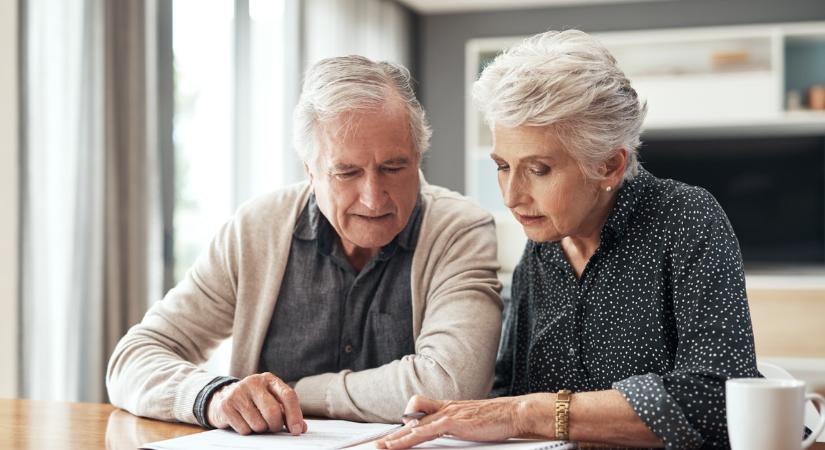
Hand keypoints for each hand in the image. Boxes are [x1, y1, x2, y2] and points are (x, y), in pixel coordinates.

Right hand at [206, 372, 306, 435]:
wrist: (223, 396)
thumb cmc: (254, 401)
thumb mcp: (272, 401)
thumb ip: (287, 413)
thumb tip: (301, 427)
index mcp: (269, 380)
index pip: (288, 395)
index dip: (295, 415)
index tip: (296, 430)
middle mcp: (254, 382)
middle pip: (273, 411)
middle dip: (276, 426)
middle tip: (273, 428)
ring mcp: (238, 393)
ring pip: (258, 424)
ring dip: (260, 429)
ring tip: (256, 422)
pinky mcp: (226, 405)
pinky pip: (244, 429)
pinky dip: (248, 431)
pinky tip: (244, 422)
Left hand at [375, 395, 528, 448]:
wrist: (516, 412)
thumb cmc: (499, 419)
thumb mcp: (473, 421)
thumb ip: (459, 426)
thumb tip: (453, 430)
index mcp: (449, 408)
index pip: (419, 413)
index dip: (404, 425)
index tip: (392, 436)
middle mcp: (445, 408)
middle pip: (411, 420)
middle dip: (394, 435)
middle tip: (378, 446)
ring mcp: (449, 414)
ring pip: (414, 425)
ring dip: (396, 439)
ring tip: (383, 448)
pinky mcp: (454, 422)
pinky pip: (426, 430)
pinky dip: (411, 437)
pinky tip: (403, 444)